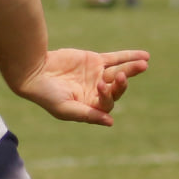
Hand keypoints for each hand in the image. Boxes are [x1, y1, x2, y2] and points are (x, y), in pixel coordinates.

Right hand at [12, 48, 149, 126]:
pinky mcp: (94, 60)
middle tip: (121, 76)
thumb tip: (110, 122)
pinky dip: (129, 56)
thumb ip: (88, 115)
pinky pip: (116, 58)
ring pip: (118, 72)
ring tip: (144, 64)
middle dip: (121, 83)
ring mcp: (95, 75)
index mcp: (89, 106)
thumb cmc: (46, 95)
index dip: (108, 95)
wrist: (34, 71)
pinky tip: (145, 56)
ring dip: (131, 68)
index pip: (107, 103)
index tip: (101, 86)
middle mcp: (95, 92)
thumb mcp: (66, 108)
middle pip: (116, 88)